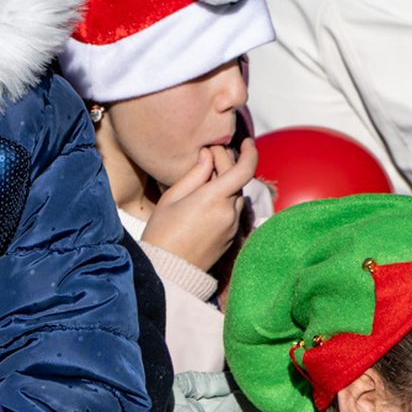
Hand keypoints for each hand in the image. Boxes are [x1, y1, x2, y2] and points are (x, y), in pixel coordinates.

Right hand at [141, 138, 257, 271]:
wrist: (167, 270)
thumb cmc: (162, 232)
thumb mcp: (171, 198)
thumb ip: (194, 174)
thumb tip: (208, 156)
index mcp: (214, 199)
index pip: (244, 170)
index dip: (250, 152)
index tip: (247, 142)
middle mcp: (229, 212)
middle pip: (238, 181)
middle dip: (227, 166)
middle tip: (209, 157)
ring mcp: (232, 226)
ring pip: (236, 197)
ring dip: (226, 184)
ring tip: (205, 179)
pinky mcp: (231, 237)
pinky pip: (232, 212)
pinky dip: (224, 201)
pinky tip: (206, 200)